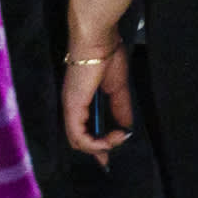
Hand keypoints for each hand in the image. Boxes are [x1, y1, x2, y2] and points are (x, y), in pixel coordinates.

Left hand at [64, 32, 134, 161]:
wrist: (98, 39)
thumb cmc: (107, 55)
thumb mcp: (118, 88)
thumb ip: (120, 108)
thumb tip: (126, 127)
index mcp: (80, 100)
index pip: (83, 130)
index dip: (96, 146)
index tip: (108, 158)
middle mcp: (71, 107)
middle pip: (79, 140)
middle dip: (99, 150)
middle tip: (116, 149)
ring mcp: (70, 108)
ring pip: (78, 142)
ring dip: (101, 146)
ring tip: (120, 138)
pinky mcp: (72, 108)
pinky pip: (80, 137)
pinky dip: (96, 143)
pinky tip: (113, 138)